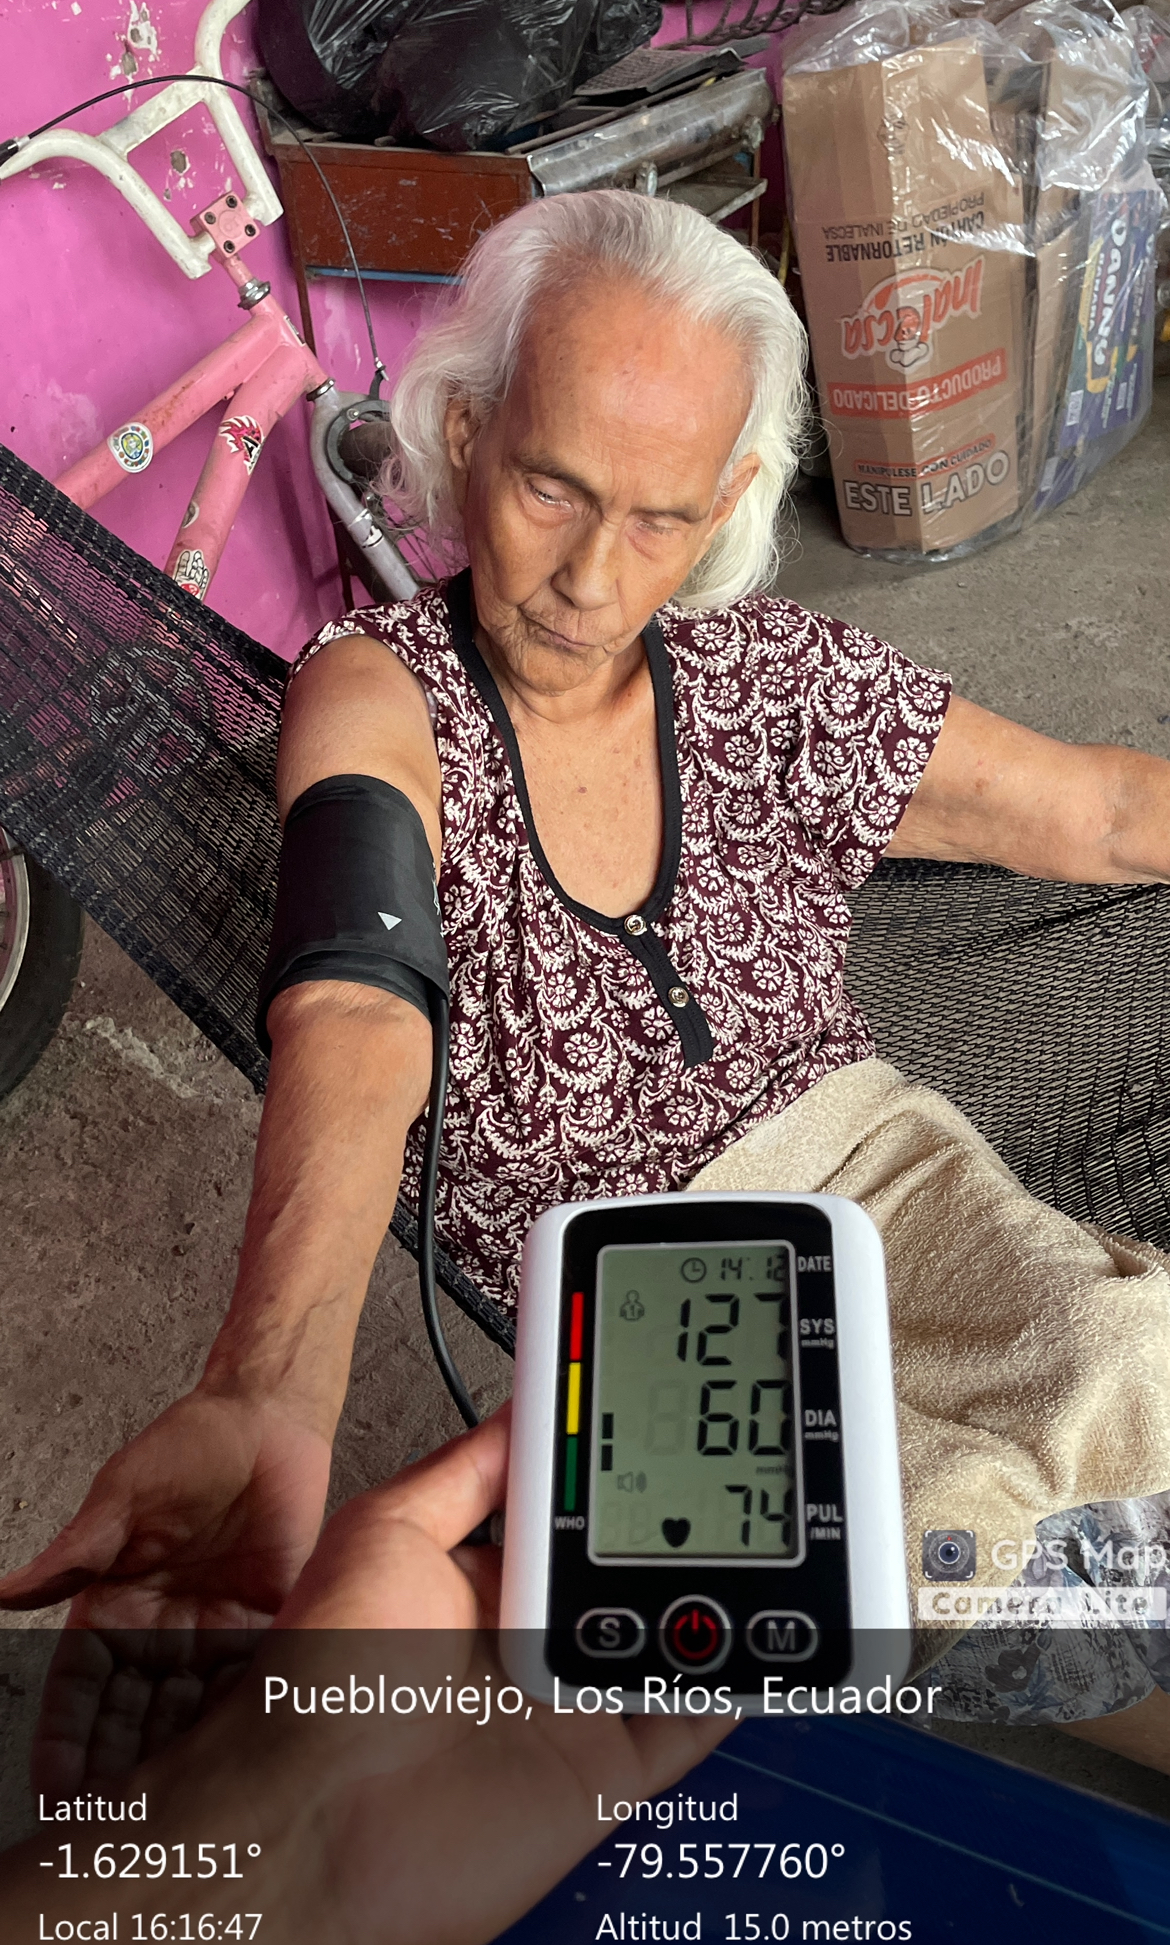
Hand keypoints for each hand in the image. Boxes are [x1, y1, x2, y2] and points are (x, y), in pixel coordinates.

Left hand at [1, 1410, 733, 1944]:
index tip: (677, 1417)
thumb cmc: (323, 1683)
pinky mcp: (612, 1766)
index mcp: (486, 1575)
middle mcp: (537, 1635)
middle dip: (692, 1520)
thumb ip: (467, 1473)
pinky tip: (788, 1625)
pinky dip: (744, 1676)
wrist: (318, 1825)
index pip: (577, 1506)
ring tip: (789, 1523)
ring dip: (726, 1588)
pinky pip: (696, 1713)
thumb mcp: (388, 1533)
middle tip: (755, 1460)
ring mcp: (578, 1699)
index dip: (625, 1465)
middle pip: (639, 1564)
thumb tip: (528, 1403)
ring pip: (680, 1630)